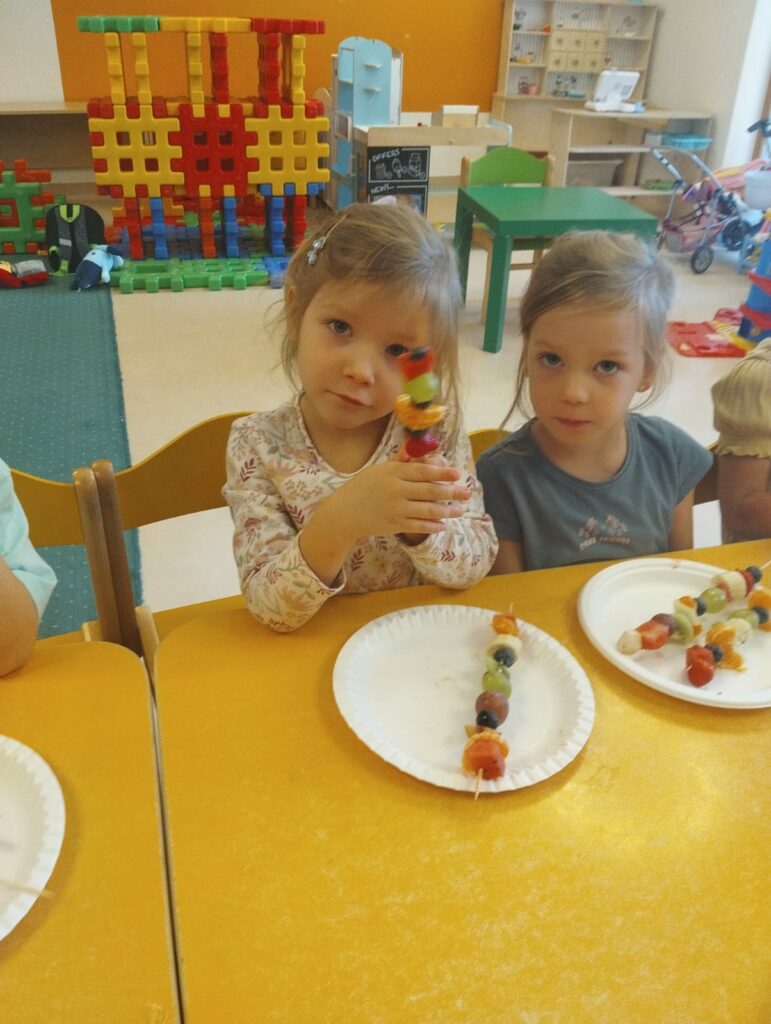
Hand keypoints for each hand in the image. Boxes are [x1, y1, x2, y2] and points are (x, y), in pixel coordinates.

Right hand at [330, 459, 470, 543]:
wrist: (344, 513)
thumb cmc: (363, 487)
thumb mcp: (378, 470)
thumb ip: (399, 461)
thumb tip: (412, 444)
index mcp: (393, 473)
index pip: (423, 471)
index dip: (442, 472)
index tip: (457, 473)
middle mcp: (396, 490)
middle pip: (430, 491)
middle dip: (451, 492)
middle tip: (466, 493)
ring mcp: (396, 509)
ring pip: (428, 510)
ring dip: (447, 511)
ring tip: (460, 510)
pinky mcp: (394, 525)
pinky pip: (419, 526)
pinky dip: (433, 526)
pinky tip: (443, 525)